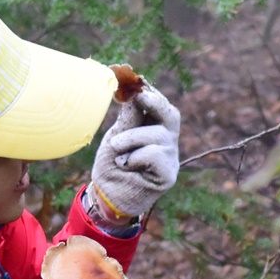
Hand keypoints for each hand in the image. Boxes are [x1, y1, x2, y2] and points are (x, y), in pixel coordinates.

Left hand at [91, 83, 180, 222]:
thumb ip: (129, 118)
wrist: (108, 196)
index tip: (138, 82)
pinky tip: (127, 165)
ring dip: (131, 138)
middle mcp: (166, 140)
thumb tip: (135, 92)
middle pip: (171, 115)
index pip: (159, 105)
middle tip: (141, 96)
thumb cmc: (111, 164)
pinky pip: (155, 154)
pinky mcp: (169, 173)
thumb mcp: (117, 135)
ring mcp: (170, 156)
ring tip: (115, 148)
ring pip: (157, 135)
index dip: (151, 93)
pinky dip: (135, 157)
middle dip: (156, 103)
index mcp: (154, 127)